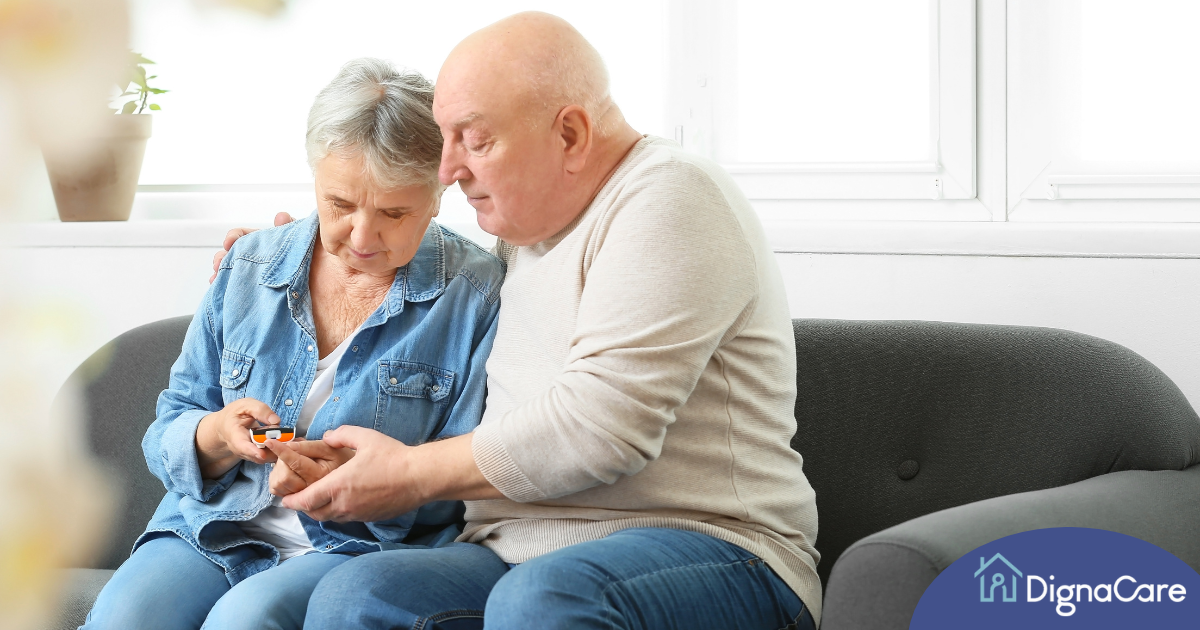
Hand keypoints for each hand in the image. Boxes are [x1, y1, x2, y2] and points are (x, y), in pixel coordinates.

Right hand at [195, 397, 280, 477]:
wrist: (226, 425)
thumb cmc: (235, 414)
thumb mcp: (245, 405)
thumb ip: (260, 410)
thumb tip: (276, 421)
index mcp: (234, 435)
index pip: (242, 446)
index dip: (252, 451)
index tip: (262, 454)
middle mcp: (241, 449)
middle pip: (258, 455)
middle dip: (273, 451)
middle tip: (288, 442)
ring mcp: (249, 454)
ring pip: (266, 458)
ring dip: (279, 451)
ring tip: (290, 440)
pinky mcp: (257, 456)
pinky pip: (269, 456)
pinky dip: (279, 451)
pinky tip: (288, 442)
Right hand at [209, 212, 294, 282]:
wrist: (311, 275)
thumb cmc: (300, 251)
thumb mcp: (295, 236)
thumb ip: (289, 224)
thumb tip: (280, 217)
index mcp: (259, 242)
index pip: (240, 235)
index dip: (233, 237)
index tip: (229, 242)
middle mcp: (251, 257)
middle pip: (230, 255)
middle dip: (221, 259)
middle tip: (218, 264)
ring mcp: (250, 273)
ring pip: (229, 272)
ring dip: (220, 274)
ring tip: (216, 279)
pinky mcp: (252, 289)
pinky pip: (235, 287)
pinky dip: (224, 288)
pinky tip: (220, 289)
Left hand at [281, 426, 423, 522]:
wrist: (419, 477)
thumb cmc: (393, 456)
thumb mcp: (364, 437)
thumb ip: (341, 435)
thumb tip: (327, 437)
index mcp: (338, 485)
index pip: (305, 500)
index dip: (291, 501)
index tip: (284, 499)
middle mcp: (344, 504)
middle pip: (314, 513)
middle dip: (304, 507)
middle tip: (300, 498)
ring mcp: (358, 514)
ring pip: (331, 518)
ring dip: (321, 510)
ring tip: (319, 500)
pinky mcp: (370, 518)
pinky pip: (347, 518)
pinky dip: (339, 512)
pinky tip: (344, 501)